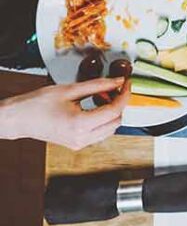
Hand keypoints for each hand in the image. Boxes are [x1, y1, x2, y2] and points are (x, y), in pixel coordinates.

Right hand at [0, 79, 129, 148]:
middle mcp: (81, 138)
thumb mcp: (70, 89)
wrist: (20, 119)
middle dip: (120, 104)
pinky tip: (95, 106)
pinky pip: (99, 134)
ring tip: (102, 96)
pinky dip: (103, 120)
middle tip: (115, 87)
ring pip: (109, 130)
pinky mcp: (77, 144)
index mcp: (80, 124)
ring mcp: (79, 144)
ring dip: (112, 113)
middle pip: (116, 123)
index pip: (114, 111)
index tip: (127, 83)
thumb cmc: (39, 104)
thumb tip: (117, 81)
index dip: (124, 95)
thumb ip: (98, 85)